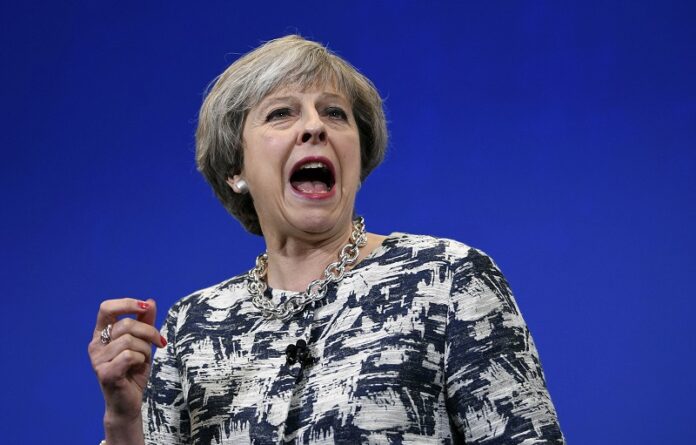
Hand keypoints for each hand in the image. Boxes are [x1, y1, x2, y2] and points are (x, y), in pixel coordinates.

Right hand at [88, 298, 165, 434]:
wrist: (129, 402)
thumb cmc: (134, 371)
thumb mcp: (142, 343)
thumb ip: (145, 322)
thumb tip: (150, 301)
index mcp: (101, 334)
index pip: (106, 308)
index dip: (126, 303)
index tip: (144, 307)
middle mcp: (95, 345)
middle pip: (126, 324)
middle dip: (148, 331)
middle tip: (159, 341)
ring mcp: (97, 360)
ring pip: (129, 341)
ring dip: (145, 349)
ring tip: (143, 359)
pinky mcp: (105, 373)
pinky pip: (129, 356)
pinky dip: (140, 360)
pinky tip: (137, 367)